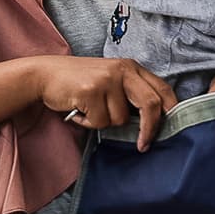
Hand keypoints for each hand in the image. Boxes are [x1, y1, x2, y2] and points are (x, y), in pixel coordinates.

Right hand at [36, 56, 177, 150]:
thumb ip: (129, 94)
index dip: (170, 112)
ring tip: (88, 110)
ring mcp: (106, 79)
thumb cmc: (79, 83)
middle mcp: (122, 70)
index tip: (168, 131)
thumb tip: (150, 124)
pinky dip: (88, 123)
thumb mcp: (110, 81)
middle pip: (150, 104)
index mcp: (131, 67)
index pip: (163, 90)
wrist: (44, 74)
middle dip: (149, 130)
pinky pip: (99, 122)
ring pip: (120, 119)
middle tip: (143, 146)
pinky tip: (78, 110)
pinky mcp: (90, 90)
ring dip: (103, 123)